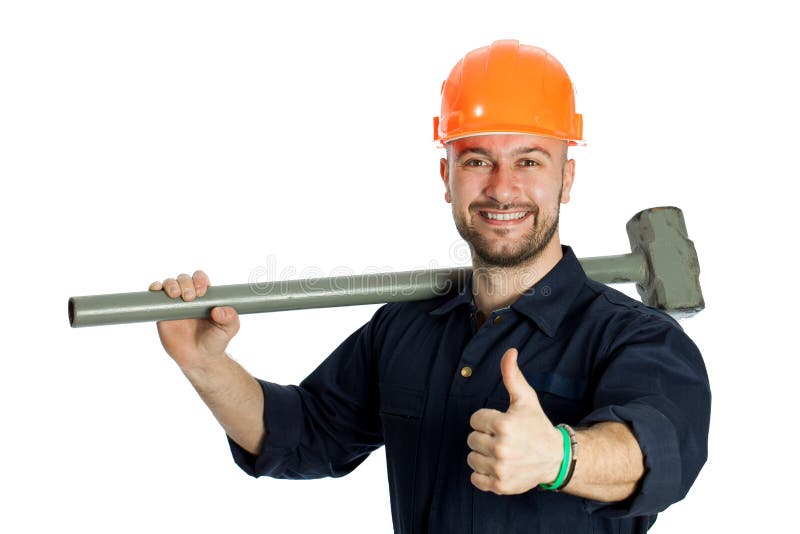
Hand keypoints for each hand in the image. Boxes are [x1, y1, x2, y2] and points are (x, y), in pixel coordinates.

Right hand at [149, 270, 238, 368]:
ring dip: (170, 284)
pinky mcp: (162, 312)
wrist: (198, 359)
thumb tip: (218, 310)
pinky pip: (155, 296)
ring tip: (176, 295)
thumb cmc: (215, 341)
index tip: (201, 292)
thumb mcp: (229, 330)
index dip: (199, 280)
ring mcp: (175, 304)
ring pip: (169, 283)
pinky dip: (154, 288)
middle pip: (184, 278)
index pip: (201, 279)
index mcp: (206, 296)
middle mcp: (189, 297)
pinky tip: (156, 290)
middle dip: (185, 283)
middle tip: (189, 298)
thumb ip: (230, 319)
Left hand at [467, 348, 563, 494]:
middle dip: (484, 437)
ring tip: (501, 452)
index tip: (501, 423)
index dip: (486, 419)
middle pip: (471, 439)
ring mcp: (500, 468)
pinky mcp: (500, 485)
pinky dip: (483, 474)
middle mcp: (501, 448)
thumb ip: (512, 375)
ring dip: (483, 455)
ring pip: (471, 458)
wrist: (556, 458)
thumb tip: (509, 352)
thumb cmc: (537, 426)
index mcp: (504, 425)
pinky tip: (498, 466)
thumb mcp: (526, 399)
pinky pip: (475, 479)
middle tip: (503, 438)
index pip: (474, 419)